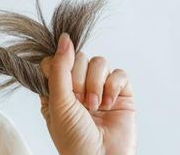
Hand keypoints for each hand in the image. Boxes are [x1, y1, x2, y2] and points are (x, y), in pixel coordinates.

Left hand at [38, 33, 136, 154]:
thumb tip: (64, 39)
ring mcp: (101, 90)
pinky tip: (110, 104)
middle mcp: (78, 88)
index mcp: (57, 90)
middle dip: (80, 80)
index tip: (63, 82)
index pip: (57, 60)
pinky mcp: (122, 94)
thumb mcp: (57, 103)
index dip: (61, 66)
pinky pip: (120, 74)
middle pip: (80, 58)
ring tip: (95, 106)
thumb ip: (59, 69)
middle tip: (81, 102)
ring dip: (96, 84)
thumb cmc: (74, 140)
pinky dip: (114, 86)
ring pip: (100, 63)